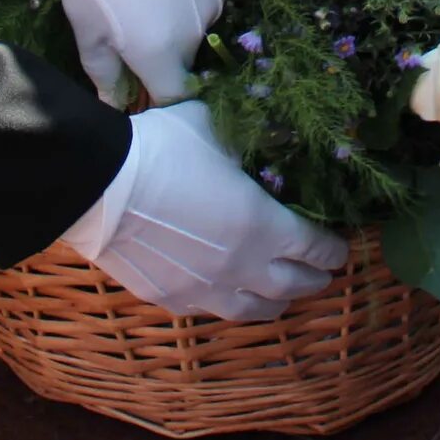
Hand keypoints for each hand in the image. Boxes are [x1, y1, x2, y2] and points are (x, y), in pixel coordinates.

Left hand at [61, 0, 224, 104]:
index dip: (154, 98)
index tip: (133, 82)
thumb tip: (114, 102)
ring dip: (168, 22)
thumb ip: (103, 71)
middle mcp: (197, 36)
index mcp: (161, 56)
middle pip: (180, 64)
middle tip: (123, 22)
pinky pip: (198, 2)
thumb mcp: (84, 21)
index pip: (173, 100)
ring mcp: (214, 4)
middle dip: (155, 55)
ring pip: (190, 30)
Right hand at [62, 103, 347, 321]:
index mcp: (264, 225)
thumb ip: (251, 139)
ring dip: (278, 302)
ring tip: (282, 295)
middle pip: (295, 286)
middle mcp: (243, 266)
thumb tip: (275, 133)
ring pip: (258, 310)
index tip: (339, 247)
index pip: (316, 248)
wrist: (100, 186)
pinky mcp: (174, 300)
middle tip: (322, 271)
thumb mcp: (216, 129)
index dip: (333, 249)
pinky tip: (230, 293)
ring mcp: (207, 289)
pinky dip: (232, 302)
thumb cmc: (163, 149)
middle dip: (315, 278)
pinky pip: (214, 310)